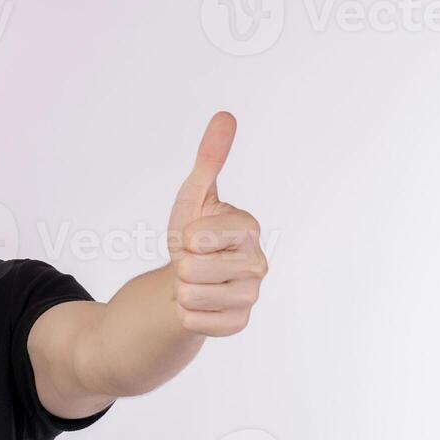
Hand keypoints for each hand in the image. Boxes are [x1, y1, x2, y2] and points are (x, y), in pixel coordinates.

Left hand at [165, 111, 267, 336]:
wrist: (185, 280)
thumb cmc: (192, 237)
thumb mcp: (194, 196)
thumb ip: (210, 158)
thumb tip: (225, 116)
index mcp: (248, 228)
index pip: (201, 235)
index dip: (186, 237)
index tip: (193, 237)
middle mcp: (258, 263)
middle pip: (193, 267)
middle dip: (180, 264)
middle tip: (192, 262)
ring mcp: (250, 295)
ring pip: (191, 295)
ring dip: (181, 289)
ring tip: (193, 282)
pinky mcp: (238, 323)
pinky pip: (194, 321)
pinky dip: (185, 314)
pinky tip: (197, 305)